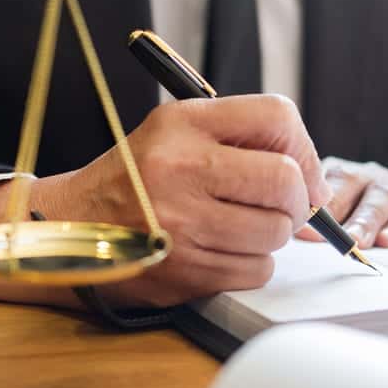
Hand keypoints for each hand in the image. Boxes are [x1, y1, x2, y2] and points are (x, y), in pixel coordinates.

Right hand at [0, 95, 329, 308]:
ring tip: (240, 227)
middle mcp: (179, 168)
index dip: (303, 146)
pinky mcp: (183, 271)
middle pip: (284, 180)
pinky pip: (256, 270)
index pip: (275, 116)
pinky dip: (251, 264)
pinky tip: (221, 251)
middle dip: (297, 200)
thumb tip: (317, 184)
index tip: (300, 170)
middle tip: (282, 207)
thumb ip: (240, 139)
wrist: (69, 227)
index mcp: (181, 123)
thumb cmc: (134, 179)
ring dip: (270, 235)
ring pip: (275, 232)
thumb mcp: (173, 133)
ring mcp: (180, 223)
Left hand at [296, 158, 387, 248]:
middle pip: (350, 185)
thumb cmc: (361, 232)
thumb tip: (289, 236)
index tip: (298, 226)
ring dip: (366, 220)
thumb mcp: (337, 224)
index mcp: (341, 175)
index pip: (321, 182)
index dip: (310, 204)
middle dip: (334, 211)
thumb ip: (317, 225)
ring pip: (383, 198)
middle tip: (320, 233)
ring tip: (355, 242)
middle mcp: (371, 175)